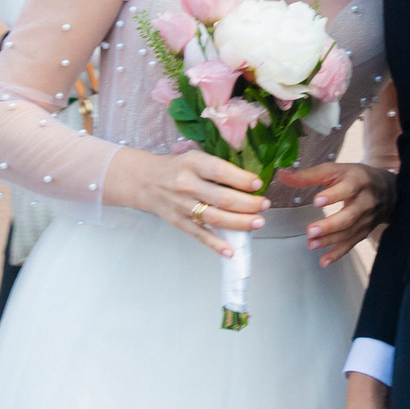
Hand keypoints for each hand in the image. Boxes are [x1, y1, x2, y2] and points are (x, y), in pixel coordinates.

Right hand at [107, 145, 268, 255]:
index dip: (241, 179)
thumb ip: (217, 168)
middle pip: (222, 198)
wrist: (144, 180)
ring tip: (258, 222)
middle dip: (248, 204)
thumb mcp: (194, 158)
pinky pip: (200, 235)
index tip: (258, 183)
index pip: (220, 171)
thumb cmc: (176, 168)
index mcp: (192, 163)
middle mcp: (186, 184)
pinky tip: (230, 250)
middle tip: (264, 205)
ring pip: (215, 218)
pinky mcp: (179, 222)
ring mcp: (182, 205)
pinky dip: (216, 244)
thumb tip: (249, 182)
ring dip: (240, 223)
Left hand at [283, 162, 394, 264]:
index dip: (333, 195)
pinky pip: (351, 244)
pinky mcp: (364, 232)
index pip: (347, 188)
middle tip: (311, 231)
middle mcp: (365, 201)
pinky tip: (323, 260)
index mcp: (357, 181)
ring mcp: (366, 219)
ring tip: (311, 244)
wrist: (388, 191)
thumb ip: (309, 175)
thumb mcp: (336, 171)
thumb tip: (282, 175)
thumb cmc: (356, 178)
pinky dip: (337, 254)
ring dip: (329, 240)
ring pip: (349, 232)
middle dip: (330, 225)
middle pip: (350, 216)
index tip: (317, 201)